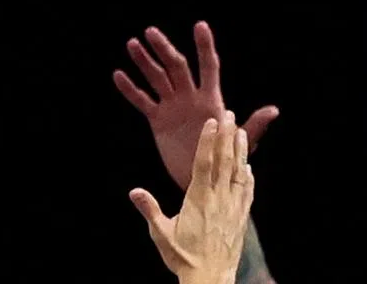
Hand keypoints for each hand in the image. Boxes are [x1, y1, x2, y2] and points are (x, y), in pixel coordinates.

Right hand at [113, 21, 278, 188]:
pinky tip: (118, 75)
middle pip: (176, 67)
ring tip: (132, 44)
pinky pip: (142, 101)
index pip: (208, 67)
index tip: (199, 26)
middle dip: (164, 48)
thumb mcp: (240, 144)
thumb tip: (273, 110)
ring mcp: (172, 106)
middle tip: (151, 31)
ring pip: (156, 78)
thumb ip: (252, 126)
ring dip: (144, 61)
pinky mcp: (157, 119)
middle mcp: (190, 97)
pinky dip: (130, 89)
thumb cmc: (226, 160)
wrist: (203, 179)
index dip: (205, 47)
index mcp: (211, 100)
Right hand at [129, 113, 254, 283]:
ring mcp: (232, 209)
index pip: (205, 164)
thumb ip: (149, 210)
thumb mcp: (160, 233)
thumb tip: (133, 191)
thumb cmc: (183, 257)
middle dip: (227, 137)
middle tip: (229, 115)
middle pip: (224, 162)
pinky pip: (246, 193)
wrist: (211, 279)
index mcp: (198, 200)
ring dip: (240, 151)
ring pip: (238, 174)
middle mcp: (218, 200)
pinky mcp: (240, 219)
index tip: (213, 123)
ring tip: (241, 132)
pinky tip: (249, 168)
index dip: (209, 141)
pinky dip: (248, 178)